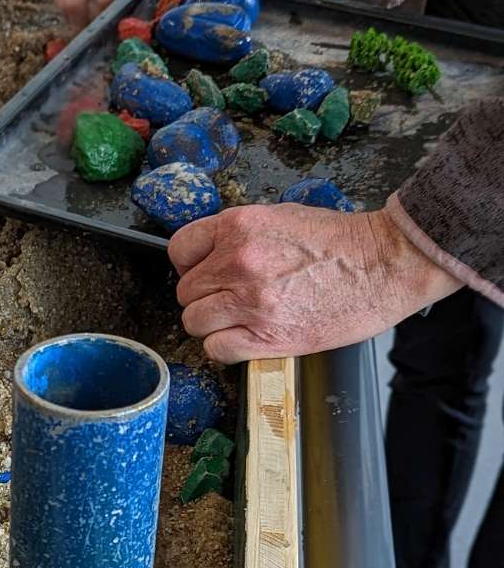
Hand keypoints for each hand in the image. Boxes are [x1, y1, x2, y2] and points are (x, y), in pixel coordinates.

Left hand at [169, 203, 460, 361]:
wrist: (385, 264)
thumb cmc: (341, 241)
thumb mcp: (281, 218)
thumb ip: (240, 237)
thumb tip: (213, 257)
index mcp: (239, 227)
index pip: (181, 250)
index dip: (190, 266)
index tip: (204, 273)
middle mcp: (237, 263)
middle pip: (186, 292)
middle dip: (204, 297)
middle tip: (230, 300)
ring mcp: (250, 302)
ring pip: (195, 323)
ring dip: (212, 325)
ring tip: (240, 320)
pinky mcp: (267, 337)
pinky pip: (217, 349)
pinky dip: (226, 347)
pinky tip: (247, 338)